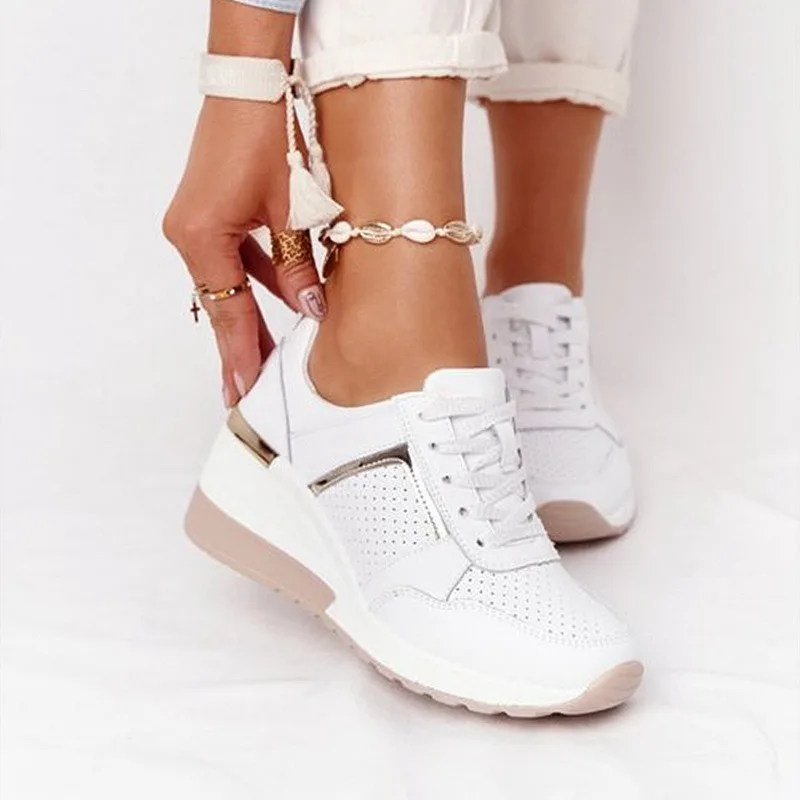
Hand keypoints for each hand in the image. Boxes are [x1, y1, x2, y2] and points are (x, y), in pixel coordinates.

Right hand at [163, 96, 325, 407]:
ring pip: (226, 285)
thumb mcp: (293, 212)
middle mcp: (189, 235)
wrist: (251, 81)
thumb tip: (312, 313)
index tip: (245, 391)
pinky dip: (253, 280)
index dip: (242, 355)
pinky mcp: (207, 211)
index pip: (229, 314)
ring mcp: (194, 222)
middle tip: (247, 389)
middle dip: (240, 347)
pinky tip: (277, 300)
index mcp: (203, 238)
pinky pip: (230, 260)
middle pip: (220, 306)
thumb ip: (299, 270)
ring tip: (264, 356)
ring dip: (249, 316)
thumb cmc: (269, 133)